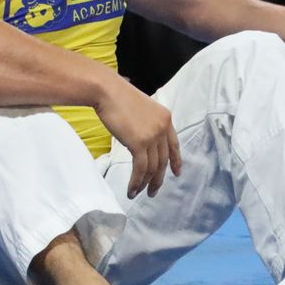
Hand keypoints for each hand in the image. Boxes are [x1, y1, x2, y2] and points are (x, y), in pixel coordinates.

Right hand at [98, 80, 181, 197]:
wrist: (107, 91)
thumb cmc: (118, 97)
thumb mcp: (141, 109)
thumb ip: (147, 124)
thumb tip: (142, 140)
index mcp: (166, 118)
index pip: (174, 144)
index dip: (176, 160)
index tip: (177, 173)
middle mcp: (163, 128)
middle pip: (163, 160)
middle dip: (158, 178)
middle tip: (153, 192)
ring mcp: (152, 136)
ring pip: (152, 167)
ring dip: (145, 183)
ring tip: (138, 193)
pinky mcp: (139, 143)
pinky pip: (141, 168)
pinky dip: (136, 181)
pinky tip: (132, 189)